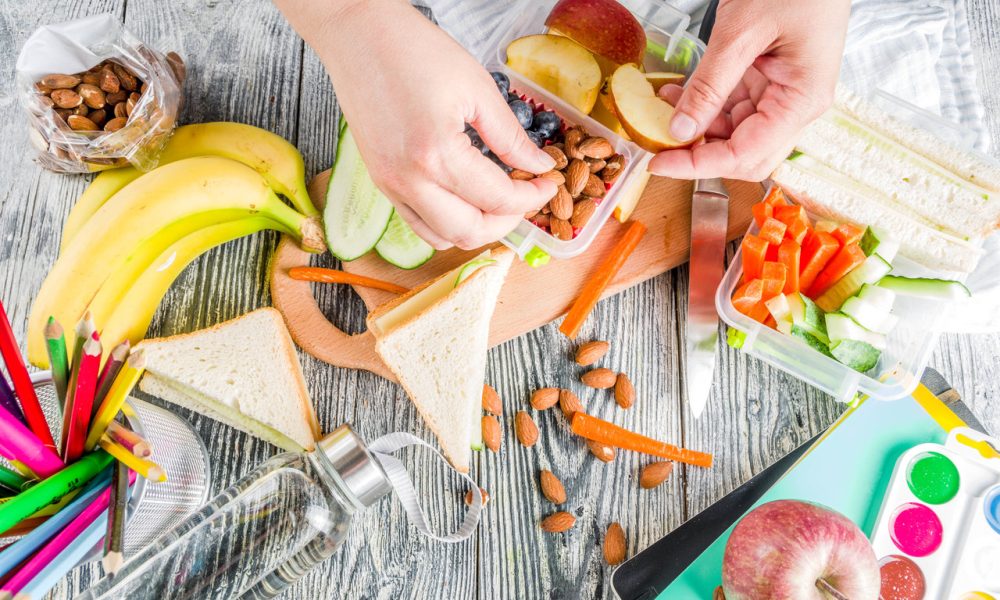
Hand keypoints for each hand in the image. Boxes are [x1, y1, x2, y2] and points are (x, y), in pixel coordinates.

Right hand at [276, 0, 555, 249]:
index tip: (549, 182)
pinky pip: (419, 224)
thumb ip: (510, 136)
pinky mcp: (381, 183)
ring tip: (498, 199)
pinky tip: (467, 198)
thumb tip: (539, 166)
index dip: (532, 196)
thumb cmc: (413, 50)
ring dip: (478, 227)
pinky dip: (448, 223)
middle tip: (527, 194)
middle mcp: (409, 181)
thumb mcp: (477, 87)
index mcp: (436, 154)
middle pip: (471, 232)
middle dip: (509, 220)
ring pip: (443, 238)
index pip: (498, 198)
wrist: (359, 36)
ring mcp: (390, 186)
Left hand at [649, 0, 850, 180]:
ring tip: (661, 112)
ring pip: (735, 134)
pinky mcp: (770, 80)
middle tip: (659, 146)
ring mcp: (783, 93)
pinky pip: (734, 107)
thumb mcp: (741, 31)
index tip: (660, 163)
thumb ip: (710, 84)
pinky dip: (704, 107)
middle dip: (700, 155)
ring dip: (697, 130)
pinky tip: (678, 97)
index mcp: (801, 101)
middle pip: (744, 155)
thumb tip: (680, 130)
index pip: (745, 155)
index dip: (699, 165)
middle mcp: (796, 105)